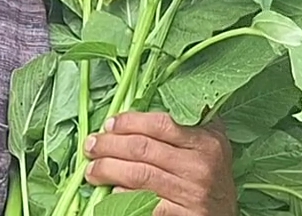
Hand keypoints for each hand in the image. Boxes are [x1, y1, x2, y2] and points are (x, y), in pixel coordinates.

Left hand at [83, 112, 235, 215]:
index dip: (128, 122)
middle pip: (142, 148)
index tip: (108, 125)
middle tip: (91, 146)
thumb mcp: (209, 146)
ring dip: (107, 170)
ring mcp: (192, 193)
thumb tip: (147, 99)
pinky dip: (122, 195)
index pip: (159, 124)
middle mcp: (200, 166)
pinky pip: (144, 202)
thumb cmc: (211, 178)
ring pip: (138, 174)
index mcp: (206, 142)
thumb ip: (188, 123)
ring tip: (92, 170)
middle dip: (108, 145)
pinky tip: (111, 192)